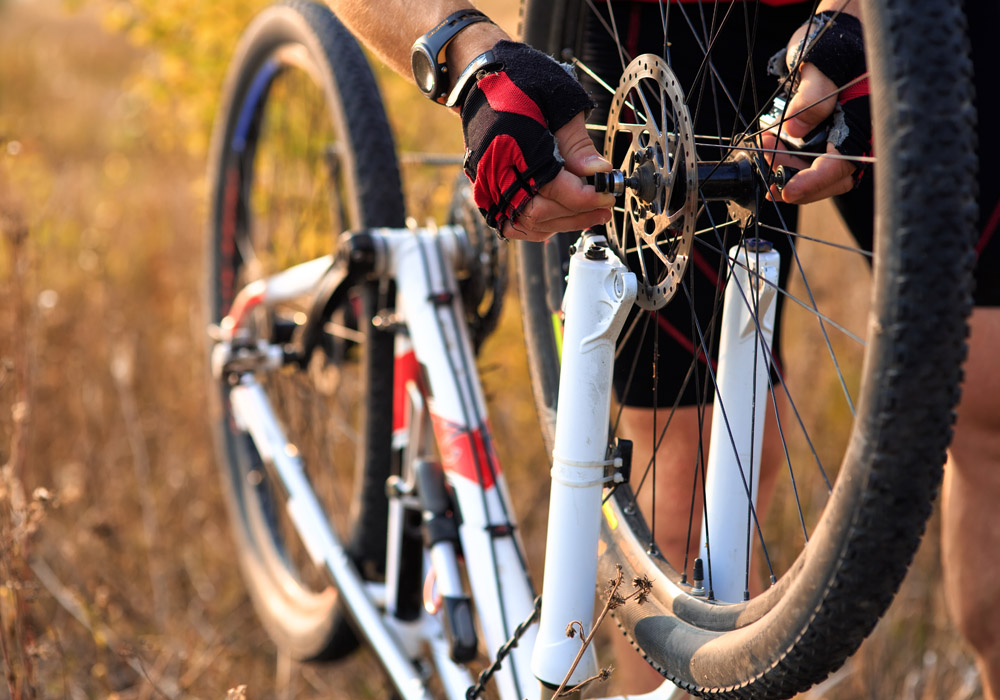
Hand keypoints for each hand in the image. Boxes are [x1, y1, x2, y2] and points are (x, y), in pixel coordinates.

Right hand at [461, 41, 613, 239]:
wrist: (482, 76)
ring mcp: (486, 182)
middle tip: (605, 207)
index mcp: (514, 145)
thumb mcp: (558, 100)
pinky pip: (511, 222)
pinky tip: (559, 218)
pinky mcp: (485, 189)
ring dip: (561, 223)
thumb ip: (577, 143)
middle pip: (541, 211)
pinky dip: (536, 227)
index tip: (608, 195)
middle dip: (577, 214)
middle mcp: (495, 169)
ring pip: (527, 222)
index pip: (555, 188)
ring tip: (589, 215)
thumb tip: (600, 172)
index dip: (586, 197)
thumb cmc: (520, 79)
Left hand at [762, 10, 869, 204]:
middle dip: (795, 178)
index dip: (814, 182)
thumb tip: (795, 128)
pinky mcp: (832, 140)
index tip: (787, 190)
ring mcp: (847, 140)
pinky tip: (772, 143)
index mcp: (867, 122)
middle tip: (766, 165)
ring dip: (788, 167)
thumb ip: (812, 97)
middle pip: (832, 178)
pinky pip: (813, 161)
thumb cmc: (832, 48)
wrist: (835, 40)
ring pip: (821, 172)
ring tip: (765, 145)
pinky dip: (790, 158)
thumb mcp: (821, 66)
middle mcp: (861, 137)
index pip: (842, 164)